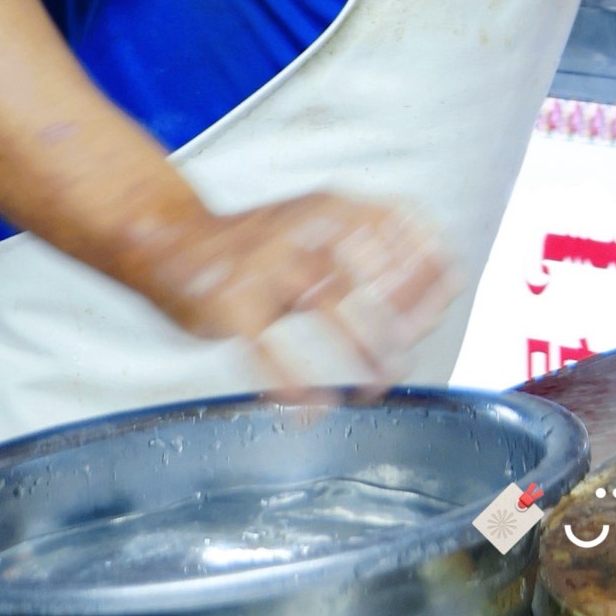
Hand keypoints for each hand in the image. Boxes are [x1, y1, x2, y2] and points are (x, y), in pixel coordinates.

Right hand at [126, 190, 456, 391]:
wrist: (170, 237)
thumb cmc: (266, 245)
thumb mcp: (323, 233)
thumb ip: (376, 257)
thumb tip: (444, 293)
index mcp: (335, 205)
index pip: (404, 229)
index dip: (428, 274)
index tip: (434, 316)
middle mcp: (305, 224)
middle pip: (371, 275)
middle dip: (396, 328)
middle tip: (399, 366)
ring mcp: (265, 260)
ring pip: (329, 306)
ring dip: (360, 354)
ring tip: (373, 391)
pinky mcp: (228, 299)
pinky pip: (266, 348)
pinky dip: (292, 385)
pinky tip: (309, 410)